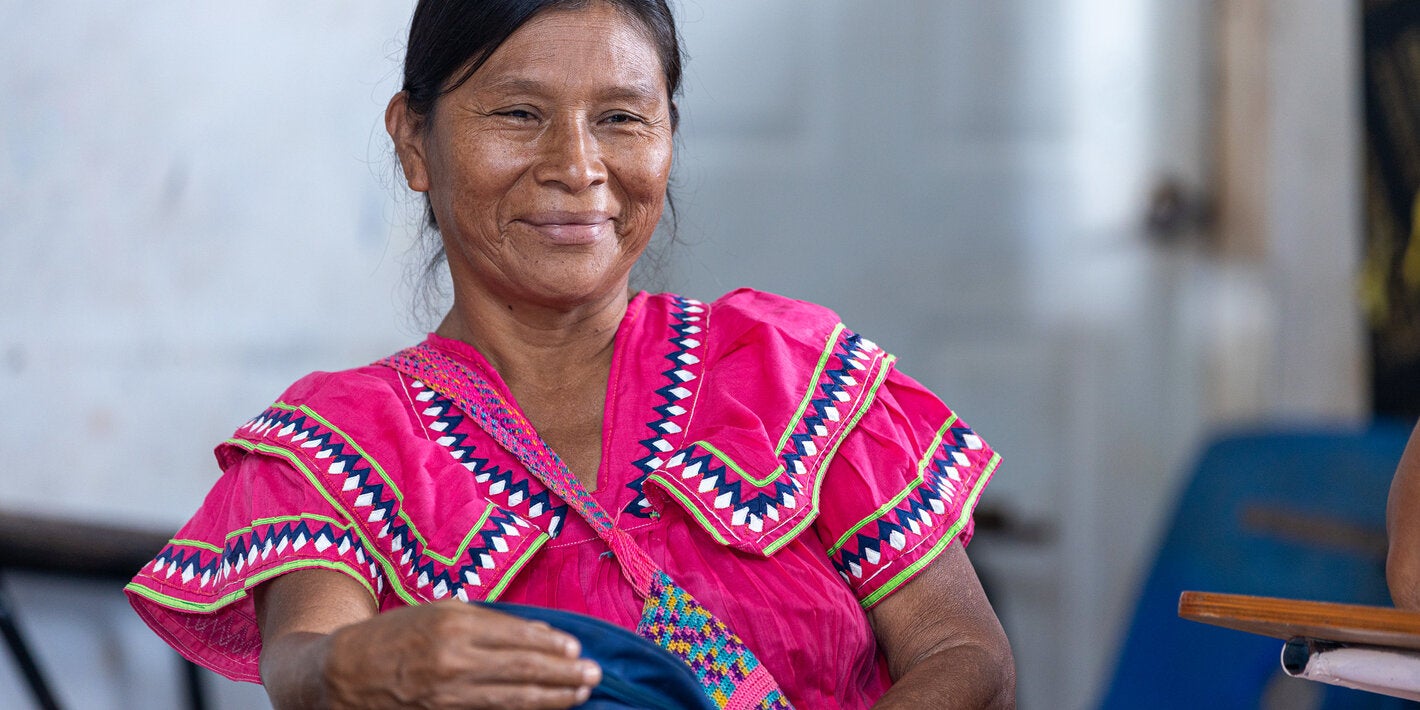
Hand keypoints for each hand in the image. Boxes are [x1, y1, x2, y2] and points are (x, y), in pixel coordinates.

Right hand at [254, 569, 599, 708]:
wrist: (341, 673)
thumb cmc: (395, 636)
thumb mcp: (438, 612)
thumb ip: (487, 621)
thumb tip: (540, 635)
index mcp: (452, 624)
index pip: (516, 635)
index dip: (550, 644)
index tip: (575, 649)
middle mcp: (452, 659)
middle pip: (521, 668)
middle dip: (562, 672)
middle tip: (592, 674)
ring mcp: (446, 694)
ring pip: (511, 697)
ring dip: (551, 697)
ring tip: (579, 693)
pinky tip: (542, 709)